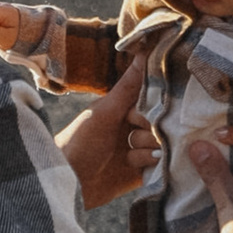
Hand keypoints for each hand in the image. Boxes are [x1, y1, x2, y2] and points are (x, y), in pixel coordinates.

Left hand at [55, 50, 158, 210]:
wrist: (69, 184)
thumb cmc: (79, 142)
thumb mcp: (104, 112)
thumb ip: (128, 86)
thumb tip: (144, 49)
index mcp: (128, 107)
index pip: (157, 100)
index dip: (152, 109)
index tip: (137, 116)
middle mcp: (137, 126)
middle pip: (163, 124)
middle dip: (149, 133)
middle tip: (129, 139)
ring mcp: (142, 149)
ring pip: (164, 145)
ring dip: (145, 152)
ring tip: (126, 158)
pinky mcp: (145, 171)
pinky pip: (163, 166)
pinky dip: (152, 167)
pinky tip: (135, 169)